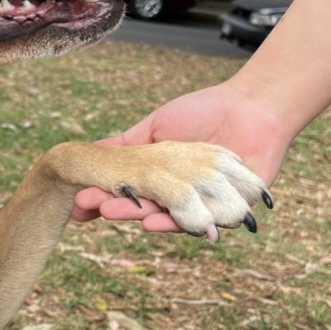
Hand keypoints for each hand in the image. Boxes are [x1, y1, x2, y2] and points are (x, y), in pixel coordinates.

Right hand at [72, 81, 291, 230]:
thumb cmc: (205, 113)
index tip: (77, 199)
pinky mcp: (227, 213)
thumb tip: (89, 153)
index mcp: (162, 180)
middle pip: (143, 206)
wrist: (253, 108)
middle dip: (113, 207)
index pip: (128, 191)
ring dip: (136, 214)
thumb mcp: (156, 128)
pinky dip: (175, 221)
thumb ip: (126, 144)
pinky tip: (151, 221)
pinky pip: (199, 221)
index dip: (103, 195)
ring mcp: (202, 206)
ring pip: (165, 215)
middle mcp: (180, 196)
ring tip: (110, 211)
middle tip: (85, 208)